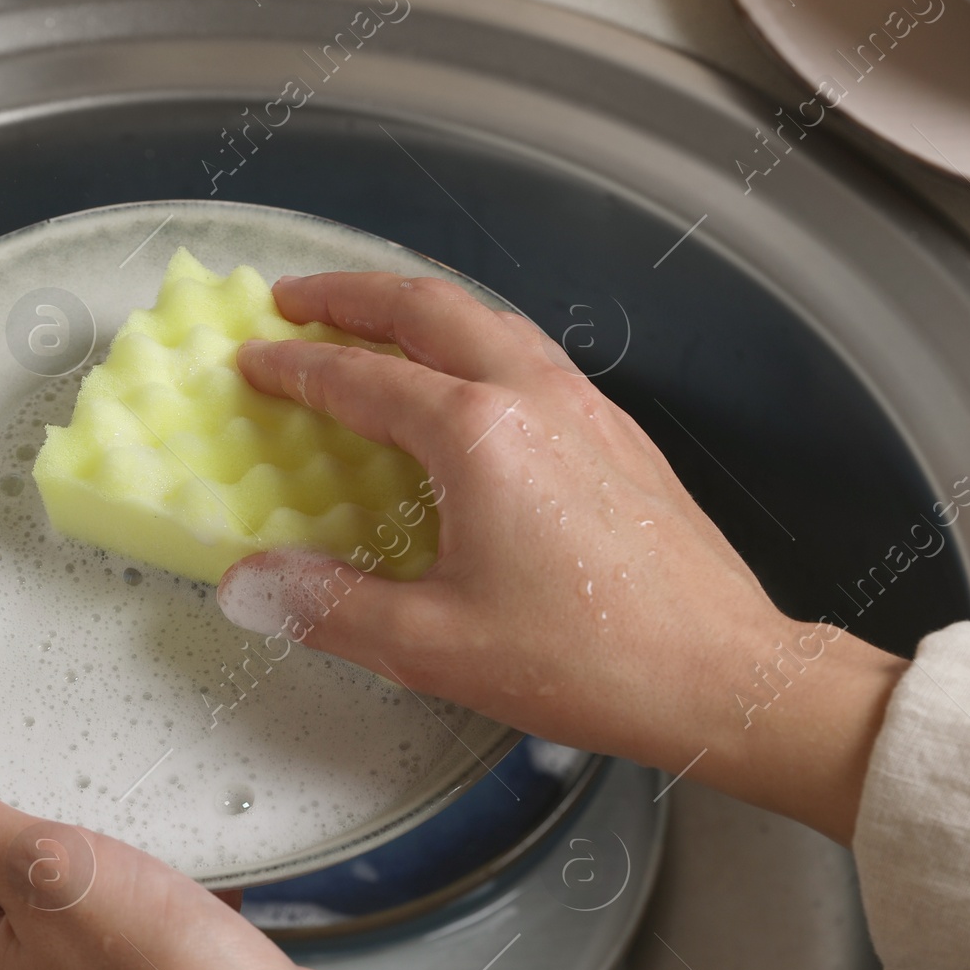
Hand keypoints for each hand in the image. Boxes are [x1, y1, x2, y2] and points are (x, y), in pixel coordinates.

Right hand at [219, 274, 906, 845]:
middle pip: (428, 309)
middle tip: (294, 298)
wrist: (721, 673)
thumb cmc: (587, 662)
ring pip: (488, 320)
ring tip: (371, 323)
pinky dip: (474, 341)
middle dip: (351, 295)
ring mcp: (585, 406)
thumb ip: (329, 607)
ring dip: (419, 310)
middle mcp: (533, 396)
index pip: (361, 378)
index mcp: (478, 435)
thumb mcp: (433, 647)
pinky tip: (464, 380)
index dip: (295, 369)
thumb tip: (248, 582)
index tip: (251, 362)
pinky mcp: (618, 434)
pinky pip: (530, 354)